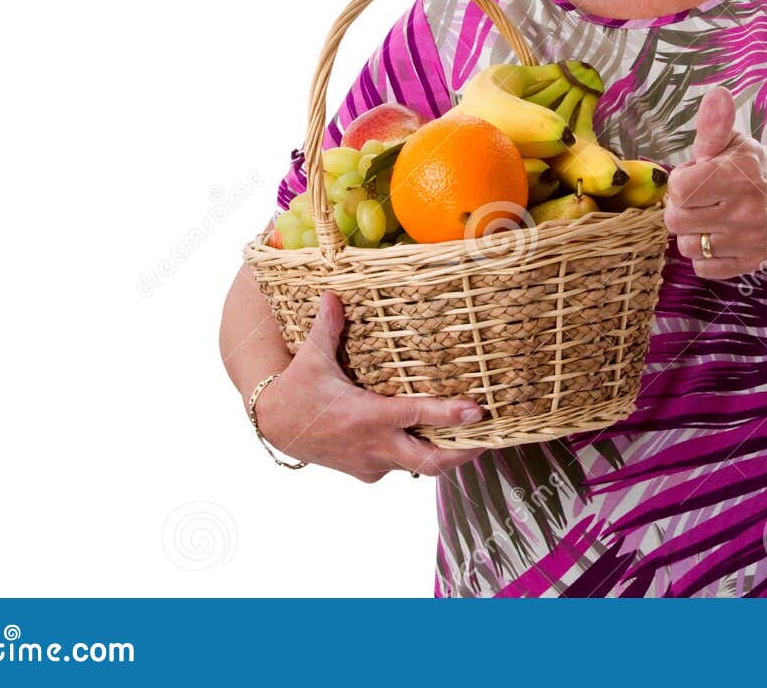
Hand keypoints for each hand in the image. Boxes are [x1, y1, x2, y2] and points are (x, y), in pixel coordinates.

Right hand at [254, 291, 487, 481]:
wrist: (274, 428)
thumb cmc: (298, 390)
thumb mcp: (312, 357)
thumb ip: (328, 327)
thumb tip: (333, 294)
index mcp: (367, 415)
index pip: (416, 416)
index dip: (449, 416)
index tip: (477, 411)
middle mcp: (374, 445)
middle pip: (430, 461)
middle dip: (465, 453)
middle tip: (492, 438)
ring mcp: (372, 463)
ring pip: (418, 466)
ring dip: (445, 454)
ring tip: (475, 439)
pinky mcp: (368, 472)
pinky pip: (400, 467)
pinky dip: (417, 455)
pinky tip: (432, 440)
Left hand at [662, 86, 766, 278]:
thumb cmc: (750, 166)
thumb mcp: (732, 142)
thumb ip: (715, 124)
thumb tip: (717, 94)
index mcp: (737, 175)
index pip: (678, 188)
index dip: (681, 181)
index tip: (697, 175)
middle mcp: (745, 210)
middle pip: (675, 220)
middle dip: (682, 207)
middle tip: (701, 198)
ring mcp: (748, 239)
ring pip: (687, 246)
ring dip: (692, 232)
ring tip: (710, 217)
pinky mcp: (749, 262)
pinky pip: (703, 267)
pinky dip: (705, 254)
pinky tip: (719, 236)